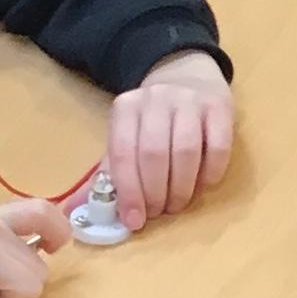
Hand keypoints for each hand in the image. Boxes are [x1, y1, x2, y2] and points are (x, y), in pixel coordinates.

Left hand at [105, 50, 234, 228]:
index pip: (122, 153)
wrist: (188, 76)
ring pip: (186, 150)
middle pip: (154, 153)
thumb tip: (76, 211)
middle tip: (159, 213)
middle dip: (156, 193)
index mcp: (126, 108)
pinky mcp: (220, 106)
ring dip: (182, 187)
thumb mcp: (126, 138)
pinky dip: (210, 173)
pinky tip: (204, 184)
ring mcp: (190, 100)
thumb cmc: (153, 120)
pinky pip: (218, 146)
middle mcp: (156, 99)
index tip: (134, 220)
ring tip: (178, 203)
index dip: (128, 191)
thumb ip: (107, 174)